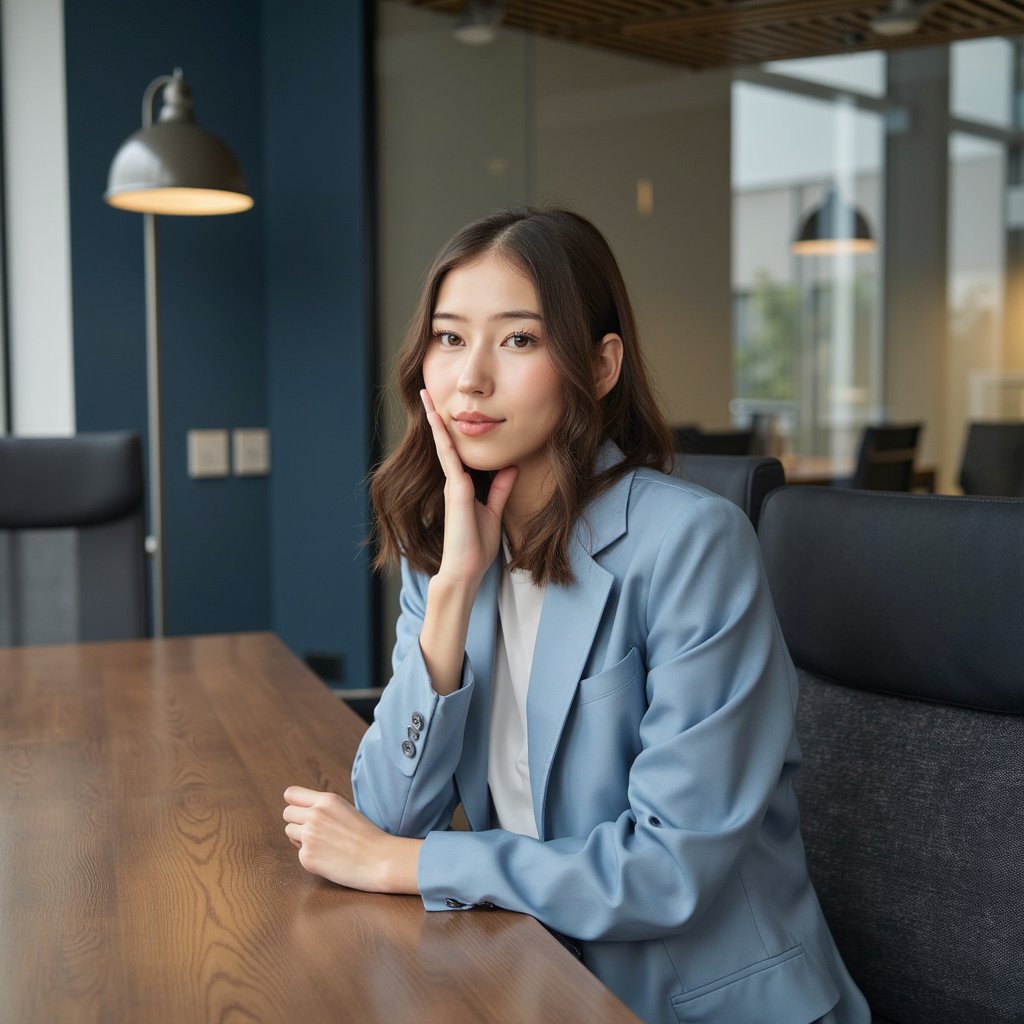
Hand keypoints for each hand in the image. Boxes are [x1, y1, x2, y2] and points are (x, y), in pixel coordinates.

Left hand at [283, 786, 421, 893]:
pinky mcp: (307, 857)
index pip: (291, 794)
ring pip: (290, 832)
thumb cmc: (366, 835)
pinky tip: (328, 858)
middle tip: (315, 831)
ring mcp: (309, 836)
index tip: (302, 811)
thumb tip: (298, 810)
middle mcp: (315, 815)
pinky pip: (299, 853)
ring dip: (301, 838)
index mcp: (326, 800)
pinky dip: (310, 856)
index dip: (295, 803)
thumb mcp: (345, 809)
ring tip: (324, 844)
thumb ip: (322, 806)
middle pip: (287, 813)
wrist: (380, 860)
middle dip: (297, 822)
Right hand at [420, 388, 516, 587]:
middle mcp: (454, 481)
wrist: (466, 570)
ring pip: (443, 446)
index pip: (456, 451)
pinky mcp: (455, 491)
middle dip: (436, 417)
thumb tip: (510, 466)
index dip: (451, 430)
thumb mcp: (494, 511)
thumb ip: (500, 489)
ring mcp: (452, 485)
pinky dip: (444, 440)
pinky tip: (438, 421)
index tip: (445, 409)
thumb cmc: (476, 546)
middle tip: (427, 392)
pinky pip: (449, 459)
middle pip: (445, 443)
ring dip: (435, 420)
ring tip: (426, 397)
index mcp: (463, 485)